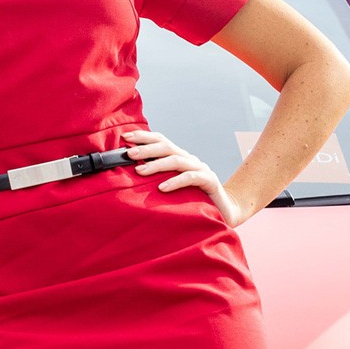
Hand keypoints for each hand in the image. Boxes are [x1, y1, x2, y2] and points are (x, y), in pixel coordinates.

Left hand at [123, 129, 244, 227]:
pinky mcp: (209, 181)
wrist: (224, 212)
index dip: (144, 136)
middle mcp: (189, 160)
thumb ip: (156, 179)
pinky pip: (191, 178)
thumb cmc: (193, 200)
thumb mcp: (171, 187)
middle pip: (167, 147)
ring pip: (177, 160)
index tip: (125, 137)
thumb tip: (130, 175)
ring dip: (156, 164)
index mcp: (179, 158)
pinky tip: (162, 188)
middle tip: (129, 154)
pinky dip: (175, 181)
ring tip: (140, 171)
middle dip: (146, 148)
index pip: (161, 141)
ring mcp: (200, 169)